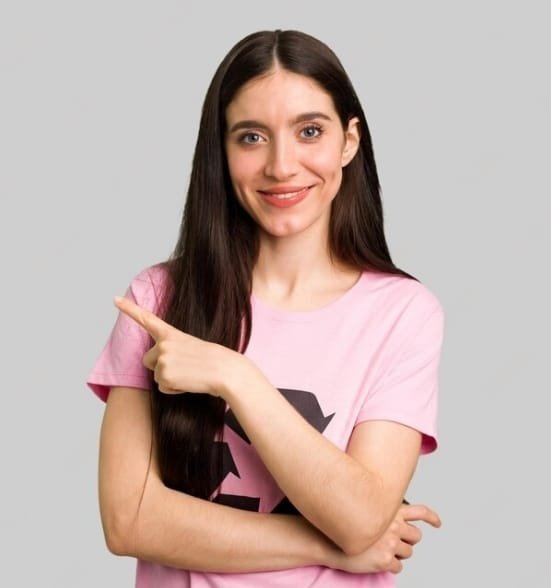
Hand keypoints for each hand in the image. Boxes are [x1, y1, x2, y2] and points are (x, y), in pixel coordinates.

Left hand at [113, 296, 241, 396]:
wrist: (225, 370)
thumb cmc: (212, 360)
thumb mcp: (190, 346)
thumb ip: (172, 350)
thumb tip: (164, 366)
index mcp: (171, 333)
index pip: (147, 318)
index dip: (129, 309)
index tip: (115, 299)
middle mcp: (164, 344)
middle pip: (147, 360)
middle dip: (160, 367)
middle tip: (183, 367)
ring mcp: (163, 359)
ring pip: (156, 376)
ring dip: (171, 380)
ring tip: (190, 374)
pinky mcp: (164, 375)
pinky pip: (163, 388)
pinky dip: (174, 389)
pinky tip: (189, 382)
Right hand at [330, 503, 440, 573]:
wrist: (330, 540)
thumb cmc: (347, 523)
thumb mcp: (366, 509)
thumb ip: (383, 510)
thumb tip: (395, 517)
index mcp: (391, 511)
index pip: (420, 512)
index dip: (432, 518)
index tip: (437, 523)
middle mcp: (394, 525)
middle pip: (416, 537)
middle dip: (408, 540)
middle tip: (396, 542)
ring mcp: (390, 543)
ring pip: (408, 552)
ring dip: (399, 553)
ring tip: (383, 550)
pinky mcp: (385, 560)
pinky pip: (398, 567)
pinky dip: (391, 565)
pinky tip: (378, 559)